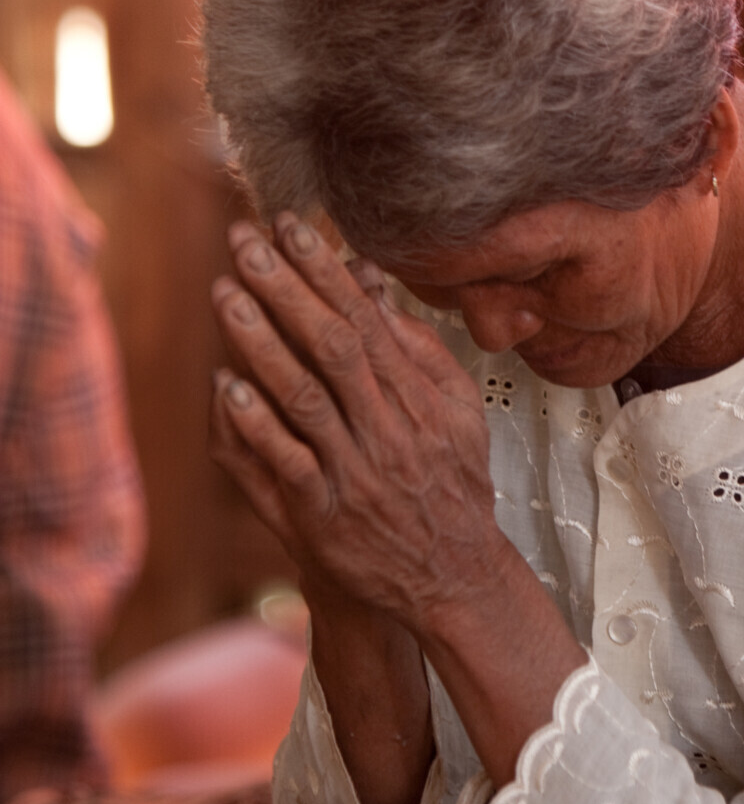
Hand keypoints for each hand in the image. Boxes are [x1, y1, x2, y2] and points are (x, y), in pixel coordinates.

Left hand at [209, 214, 502, 634]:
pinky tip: (225, 384)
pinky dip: (257, 421)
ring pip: (306, 395)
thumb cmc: (451, 487)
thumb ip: (420, 353)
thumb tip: (377, 291)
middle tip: (245, 242)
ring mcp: (358, 469)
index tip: (290, 227)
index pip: (366, 320)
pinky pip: (287, 459)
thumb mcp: (459, 415)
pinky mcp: (329, 513)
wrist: (453, 576)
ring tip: (226, 294)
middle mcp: (390, 427)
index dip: (326, 271)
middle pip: (332, 345)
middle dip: (286, 288)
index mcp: (420, 397)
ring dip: (262, 342)